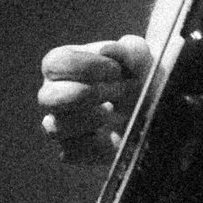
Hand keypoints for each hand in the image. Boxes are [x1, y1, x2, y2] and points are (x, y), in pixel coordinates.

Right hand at [38, 33, 149, 165]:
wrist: (154, 104)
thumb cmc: (138, 74)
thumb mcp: (139, 57)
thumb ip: (128, 49)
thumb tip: (106, 50)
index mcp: (62, 64)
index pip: (56, 63)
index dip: (87, 66)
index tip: (117, 71)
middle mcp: (54, 94)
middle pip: (48, 97)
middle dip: (89, 94)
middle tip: (120, 92)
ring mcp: (59, 123)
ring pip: (53, 128)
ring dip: (90, 119)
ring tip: (115, 113)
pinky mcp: (72, 150)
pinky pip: (72, 152)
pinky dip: (97, 145)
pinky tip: (114, 134)